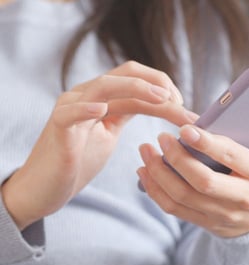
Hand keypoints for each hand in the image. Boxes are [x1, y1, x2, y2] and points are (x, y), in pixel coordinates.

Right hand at [2, 61, 196, 229]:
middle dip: (158, 85)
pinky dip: (85, 108)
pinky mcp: (58, 128)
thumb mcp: (109, 133)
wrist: (46, 187)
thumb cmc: (79, 160)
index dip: (163, 88)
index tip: (184, 106)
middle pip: (125, 75)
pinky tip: (102, 110)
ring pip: (103, 86)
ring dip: (136, 89)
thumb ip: (126, 114)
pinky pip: (70, 112)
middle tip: (180, 102)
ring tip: (161, 98)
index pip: (136, 81)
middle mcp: (87, 96)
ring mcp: (71, 109)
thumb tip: (158, 106)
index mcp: (103, 99)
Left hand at [137, 117, 248, 237]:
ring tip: (145, 151)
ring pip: (182, 197)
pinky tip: (145, 172)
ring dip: (158, 174)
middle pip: (202, 182)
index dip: (207, 144)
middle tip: (160, 137)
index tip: (185, 129)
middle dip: (176, 159)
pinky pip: (174, 209)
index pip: (231, 158)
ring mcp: (222, 215)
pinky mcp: (205, 223)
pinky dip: (155, 191)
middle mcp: (242, 199)